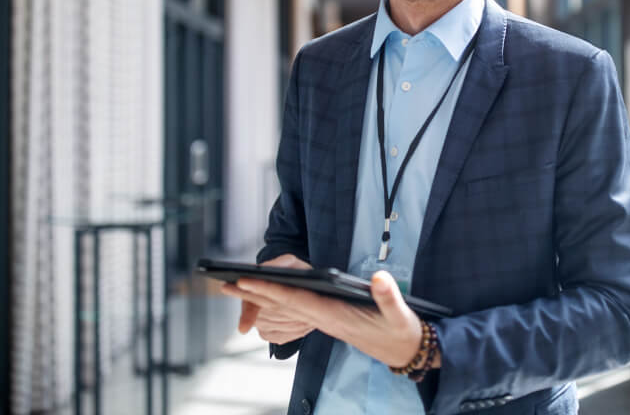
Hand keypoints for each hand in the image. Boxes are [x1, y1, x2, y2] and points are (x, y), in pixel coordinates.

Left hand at [221, 263, 428, 367]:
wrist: (405, 352)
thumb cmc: (401, 332)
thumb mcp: (400, 316)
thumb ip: (389, 297)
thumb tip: (379, 277)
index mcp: (336, 316)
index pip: (297, 301)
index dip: (271, 291)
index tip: (246, 282)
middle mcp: (324, 320)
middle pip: (283, 306)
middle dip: (254, 295)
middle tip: (224, 284)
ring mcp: (325, 321)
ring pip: (286, 309)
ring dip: (261, 299)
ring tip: (237, 288)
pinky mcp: (329, 320)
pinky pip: (297, 310)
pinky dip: (279, 301)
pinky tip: (267, 297)